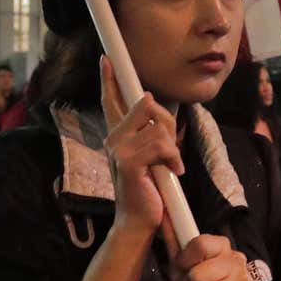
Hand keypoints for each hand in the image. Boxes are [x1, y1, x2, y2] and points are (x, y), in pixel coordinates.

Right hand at [101, 56, 182, 239]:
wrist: (139, 222)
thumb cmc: (148, 189)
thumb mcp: (152, 154)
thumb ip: (149, 129)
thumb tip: (148, 99)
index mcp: (117, 136)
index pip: (111, 101)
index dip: (109, 79)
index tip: (107, 58)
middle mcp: (113, 139)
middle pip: (145, 107)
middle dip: (166, 123)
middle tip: (170, 153)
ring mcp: (118, 150)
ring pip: (158, 127)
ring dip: (172, 150)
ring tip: (171, 168)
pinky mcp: (129, 162)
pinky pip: (161, 145)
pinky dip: (173, 159)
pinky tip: (172, 173)